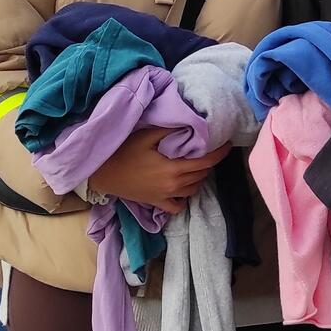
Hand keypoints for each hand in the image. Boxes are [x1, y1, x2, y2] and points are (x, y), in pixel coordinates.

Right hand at [90, 128, 230, 214]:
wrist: (102, 173)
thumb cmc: (123, 152)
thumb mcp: (147, 137)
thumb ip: (170, 131)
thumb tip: (190, 125)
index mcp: (174, 168)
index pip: (206, 161)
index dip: (220, 153)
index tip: (228, 144)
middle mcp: (174, 185)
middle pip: (202, 174)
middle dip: (210, 162)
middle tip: (210, 151)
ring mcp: (166, 196)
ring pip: (194, 189)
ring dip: (199, 177)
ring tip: (197, 166)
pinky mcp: (157, 203)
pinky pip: (178, 205)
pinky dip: (185, 198)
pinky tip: (184, 188)